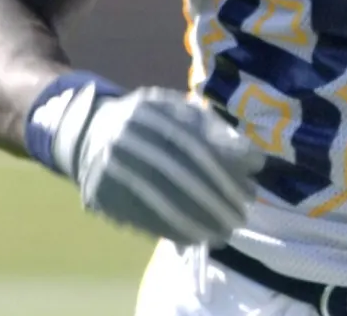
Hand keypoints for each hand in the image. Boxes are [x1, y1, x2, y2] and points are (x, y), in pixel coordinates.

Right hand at [52, 85, 262, 245]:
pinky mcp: (101, 192)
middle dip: (216, 196)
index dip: (226, 162)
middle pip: (179, 170)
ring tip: (223, 232)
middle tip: (241, 215)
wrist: (92, 132)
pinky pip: (141, 216)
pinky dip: (171, 230)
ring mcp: (110, 164)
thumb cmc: (152, 123)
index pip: (195, 138)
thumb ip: (215, 131)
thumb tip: (254, 161)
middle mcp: (126, 134)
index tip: (251, 182)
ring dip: (197, 220)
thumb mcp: (180, 112)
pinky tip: (195, 238)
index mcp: (151, 107)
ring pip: (160, 197)